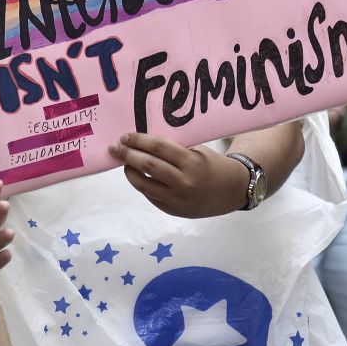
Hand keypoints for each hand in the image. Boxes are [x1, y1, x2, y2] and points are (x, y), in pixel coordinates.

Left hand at [109, 134, 248, 217]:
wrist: (231, 191)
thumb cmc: (211, 165)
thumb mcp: (197, 151)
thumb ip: (173, 149)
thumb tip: (141, 143)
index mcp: (191, 162)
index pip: (158, 147)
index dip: (139, 140)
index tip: (126, 136)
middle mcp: (183, 182)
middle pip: (147, 165)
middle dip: (128, 154)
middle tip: (115, 147)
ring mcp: (176, 199)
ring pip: (143, 184)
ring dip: (129, 171)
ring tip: (123, 162)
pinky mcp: (172, 210)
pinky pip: (150, 195)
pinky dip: (140, 183)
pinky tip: (135, 175)